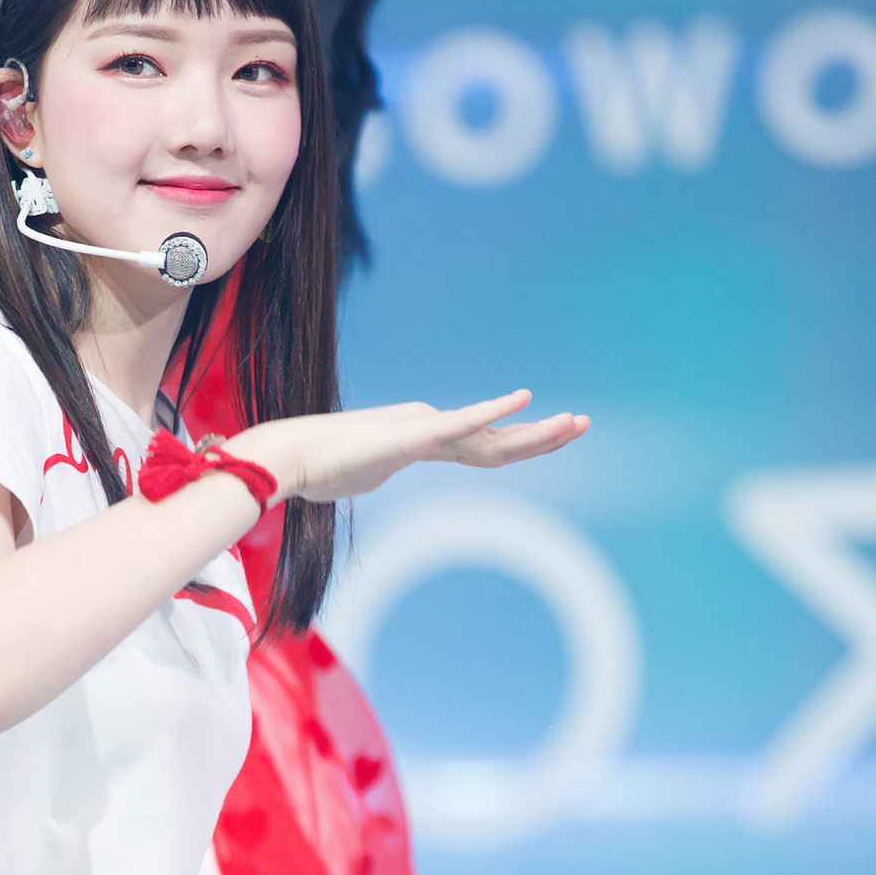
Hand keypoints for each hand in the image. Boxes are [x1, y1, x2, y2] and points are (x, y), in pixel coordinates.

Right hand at [261, 391, 588, 501]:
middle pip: (499, 438)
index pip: (484, 444)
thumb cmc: (317, 469)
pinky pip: (460, 422)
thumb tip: (375, 474)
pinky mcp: (412, 434)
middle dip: (544, 435)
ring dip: (537, 433)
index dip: (521, 441)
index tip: (554, 437)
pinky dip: (493, 410)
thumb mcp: (360, 477)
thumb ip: (377, 472)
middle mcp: (432, 428)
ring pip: (493, 436)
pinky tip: (523, 398)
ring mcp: (425, 430)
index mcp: (424, 439)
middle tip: (583, 424)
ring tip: (575, 423)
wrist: (292, 457)